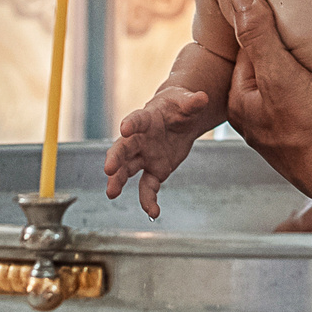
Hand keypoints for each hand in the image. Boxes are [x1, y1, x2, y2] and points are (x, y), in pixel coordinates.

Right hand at [103, 82, 213, 218]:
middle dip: (115, 158)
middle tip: (108, 169)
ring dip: (118, 181)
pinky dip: (148, 200)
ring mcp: (144, 156)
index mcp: (145, 118)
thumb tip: (203, 98)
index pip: (136, 120)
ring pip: (127, 170)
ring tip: (111, 193)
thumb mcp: (186, 102)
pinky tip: (153, 213)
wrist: (178, 119)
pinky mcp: (154, 171)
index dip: (131, 124)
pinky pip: (147, 187)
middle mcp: (139, 139)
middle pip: (123, 148)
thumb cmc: (177, 106)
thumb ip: (192, 103)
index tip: (124, 128)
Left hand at [226, 0, 311, 213]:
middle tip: (305, 28)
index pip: (248, 50)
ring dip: (305, 68)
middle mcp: (258, 117)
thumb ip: (258, 35)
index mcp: (240, 102)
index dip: (263, 28)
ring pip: (291, 82)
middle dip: (285, 49)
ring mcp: (284, 127)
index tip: (279, 8)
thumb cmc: (306, 125)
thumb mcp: (278, 73)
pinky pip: (310, 98)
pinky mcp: (311, 133)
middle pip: (270, 66)